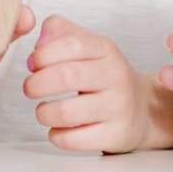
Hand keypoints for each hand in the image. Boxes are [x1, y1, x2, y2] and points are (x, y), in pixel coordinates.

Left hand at [23, 15, 150, 151]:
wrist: (143, 109)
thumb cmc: (105, 76)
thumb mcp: (88, 46)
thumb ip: (60, 32)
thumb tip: (40, 40)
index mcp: (106, 49)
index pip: (71, 44)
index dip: (43, 54)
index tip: (33, 64)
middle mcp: (115, 76)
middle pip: (66, 77)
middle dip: (37, 84)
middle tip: (30, 88)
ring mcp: (118, 107)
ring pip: (66, 112)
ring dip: (43, 113)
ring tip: (43, 111)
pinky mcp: (115, 135)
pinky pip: (73, 139)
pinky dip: (56, 135)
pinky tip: (57, 129)